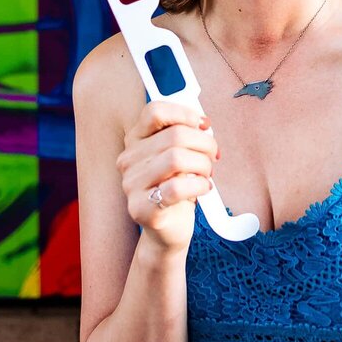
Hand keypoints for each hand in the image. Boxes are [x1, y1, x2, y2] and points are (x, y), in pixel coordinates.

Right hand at [116, 100, 218, 252]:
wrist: (168, 230)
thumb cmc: (176, 188)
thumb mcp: (179, 154)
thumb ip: (186, 135)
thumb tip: (203, 124)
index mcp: (136, 140)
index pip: (155, 111)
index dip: (184, 114)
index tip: (202, 126)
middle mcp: (128, 160)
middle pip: (175, 135)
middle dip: (205, 144)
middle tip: (213, 157)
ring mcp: (131, 185)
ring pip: (177, 158)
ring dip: (203, 165)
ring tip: (206, 174)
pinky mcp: (142, 209)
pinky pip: (176, 188)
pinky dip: (198, 185)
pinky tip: (203, 188)